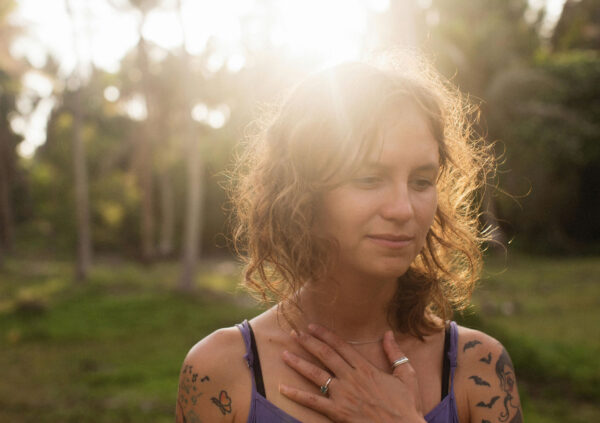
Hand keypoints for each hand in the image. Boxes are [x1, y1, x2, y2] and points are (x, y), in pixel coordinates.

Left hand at [279, 324, 425, 422]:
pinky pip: (313, 402)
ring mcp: (343, 395)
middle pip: (325, 355)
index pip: (340, 345)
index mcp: (365, 368)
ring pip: (315, 374)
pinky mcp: (337, 412)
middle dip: (308, 342)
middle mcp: (351, 378)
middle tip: (294, 334)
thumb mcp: (406, 375)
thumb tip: (388, 333)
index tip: (312, 326)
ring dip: (298, 363)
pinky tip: (283, 388)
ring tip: (284, 354)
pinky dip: (296, 395)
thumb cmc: (406, 405)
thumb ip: (395, 353)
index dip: (325, 334)